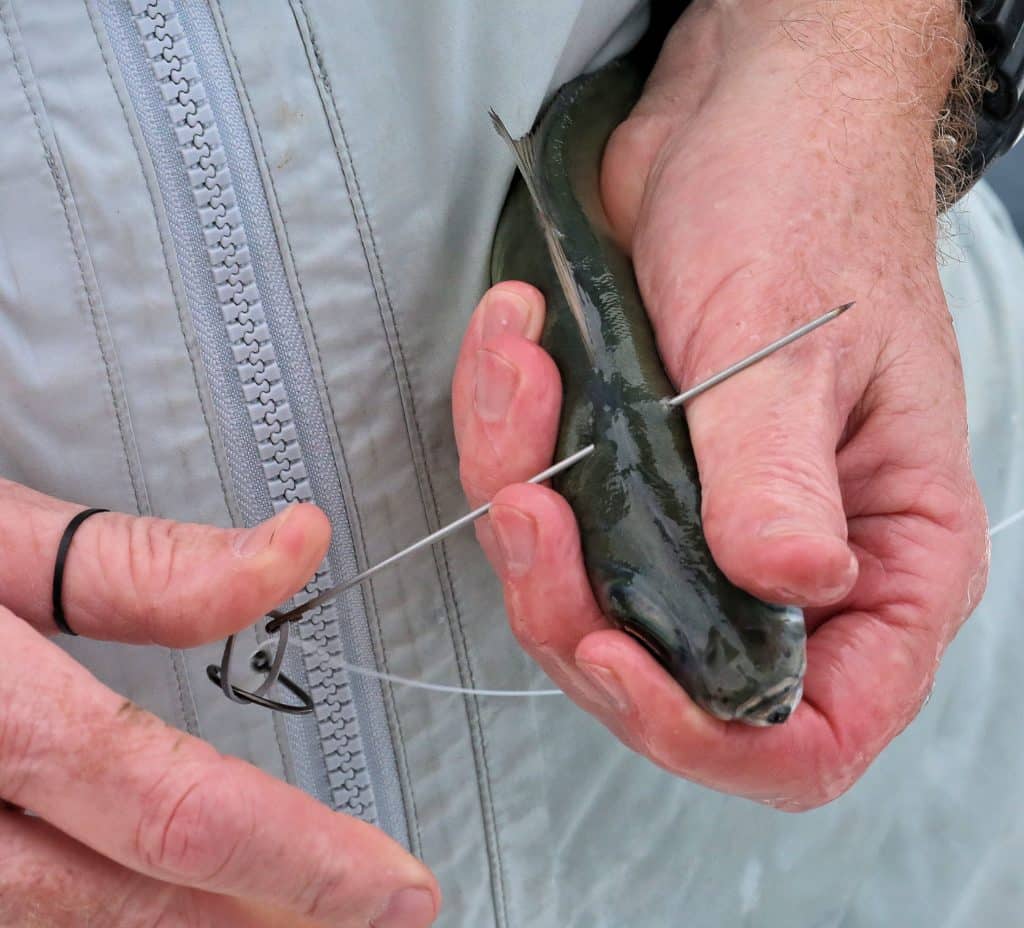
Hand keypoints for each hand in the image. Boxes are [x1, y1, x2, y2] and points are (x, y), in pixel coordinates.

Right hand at [0, 480, 438, 926]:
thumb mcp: (0, 542)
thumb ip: (142, 565)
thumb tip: (296, 547)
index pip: (179, 812)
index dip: (303, 860)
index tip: (400, 887)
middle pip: (133, 902)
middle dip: (274, 916)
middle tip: (375, 910)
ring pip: (81, 925)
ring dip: (203, 926)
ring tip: (300, 906)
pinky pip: (39, 912)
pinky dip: (122, 906)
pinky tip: (189, 896)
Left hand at [454, 0, 987, 808]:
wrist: (746, 120)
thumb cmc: (806, 202)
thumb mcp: (791, 341)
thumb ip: (780, 478)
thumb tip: (790, 587)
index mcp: (884, 550)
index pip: (817, 725)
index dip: (708, 729)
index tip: (615, 658)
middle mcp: (791, 556)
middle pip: (665, 675)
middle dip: (569, 601)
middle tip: (529, 502)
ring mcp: (701, 519)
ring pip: (585, 595)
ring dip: (522, 502)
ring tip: (518, 382)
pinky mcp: (633, 473)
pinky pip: (547, 509)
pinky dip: (509, 441)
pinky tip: (515, 354)